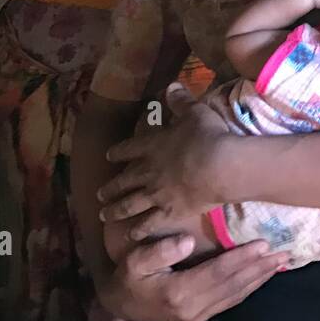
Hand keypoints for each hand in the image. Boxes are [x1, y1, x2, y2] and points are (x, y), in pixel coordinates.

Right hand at [95, 235, 283, 320]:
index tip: (263, 243)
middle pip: (233, 285)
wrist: (120, 307)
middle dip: (260, 268)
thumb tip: (186, 241)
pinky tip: (261, 276)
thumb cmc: (128, 277)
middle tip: (284, 252)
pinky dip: (249, 288)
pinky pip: (230, 301)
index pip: (218, 273)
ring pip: (236, 295)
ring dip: (259, 278)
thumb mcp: (135, 260)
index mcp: (179, 292)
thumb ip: (159, 251)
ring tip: (280, 262)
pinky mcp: (200, 318)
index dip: (241, 258)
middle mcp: (193, 309)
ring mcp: (198, 316)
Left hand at [99, 83, 231, 224]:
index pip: (129, 149)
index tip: (109, 156)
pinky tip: (130, 235)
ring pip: (130, 204)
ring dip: (115, 210)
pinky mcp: (170, 212)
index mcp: (152, 146)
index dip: (118, 152)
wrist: (220, 166)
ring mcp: (157, 194)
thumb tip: (170, 85)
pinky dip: (138, 229)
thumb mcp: (195, 112)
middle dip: (110, 188)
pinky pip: (149, 223)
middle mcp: (148, 171)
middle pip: (124, 181)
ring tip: (104, 215)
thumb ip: (180, 100)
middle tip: (99, 194)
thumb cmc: (208, 136)